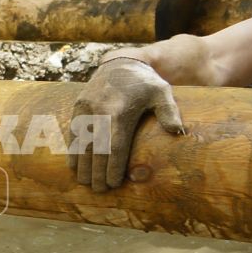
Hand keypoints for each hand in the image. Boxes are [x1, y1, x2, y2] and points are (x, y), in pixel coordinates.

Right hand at [68, 57, 185, 191]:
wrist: (119, 62)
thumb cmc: (144, 82)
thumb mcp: (162, 92)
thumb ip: (169, 112)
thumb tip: (178, 131)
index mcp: (120, 111)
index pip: (114, 146)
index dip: (113, 167)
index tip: (114, 184)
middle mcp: (99, 111)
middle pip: (94, 149)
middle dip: (96, 172)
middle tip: (99, 190)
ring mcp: (85, 109)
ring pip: (80, 143)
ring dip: (81, 166)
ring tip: (85, 183)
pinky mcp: (77, 107)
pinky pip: (73, 133)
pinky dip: (73, 152)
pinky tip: (75, 167)